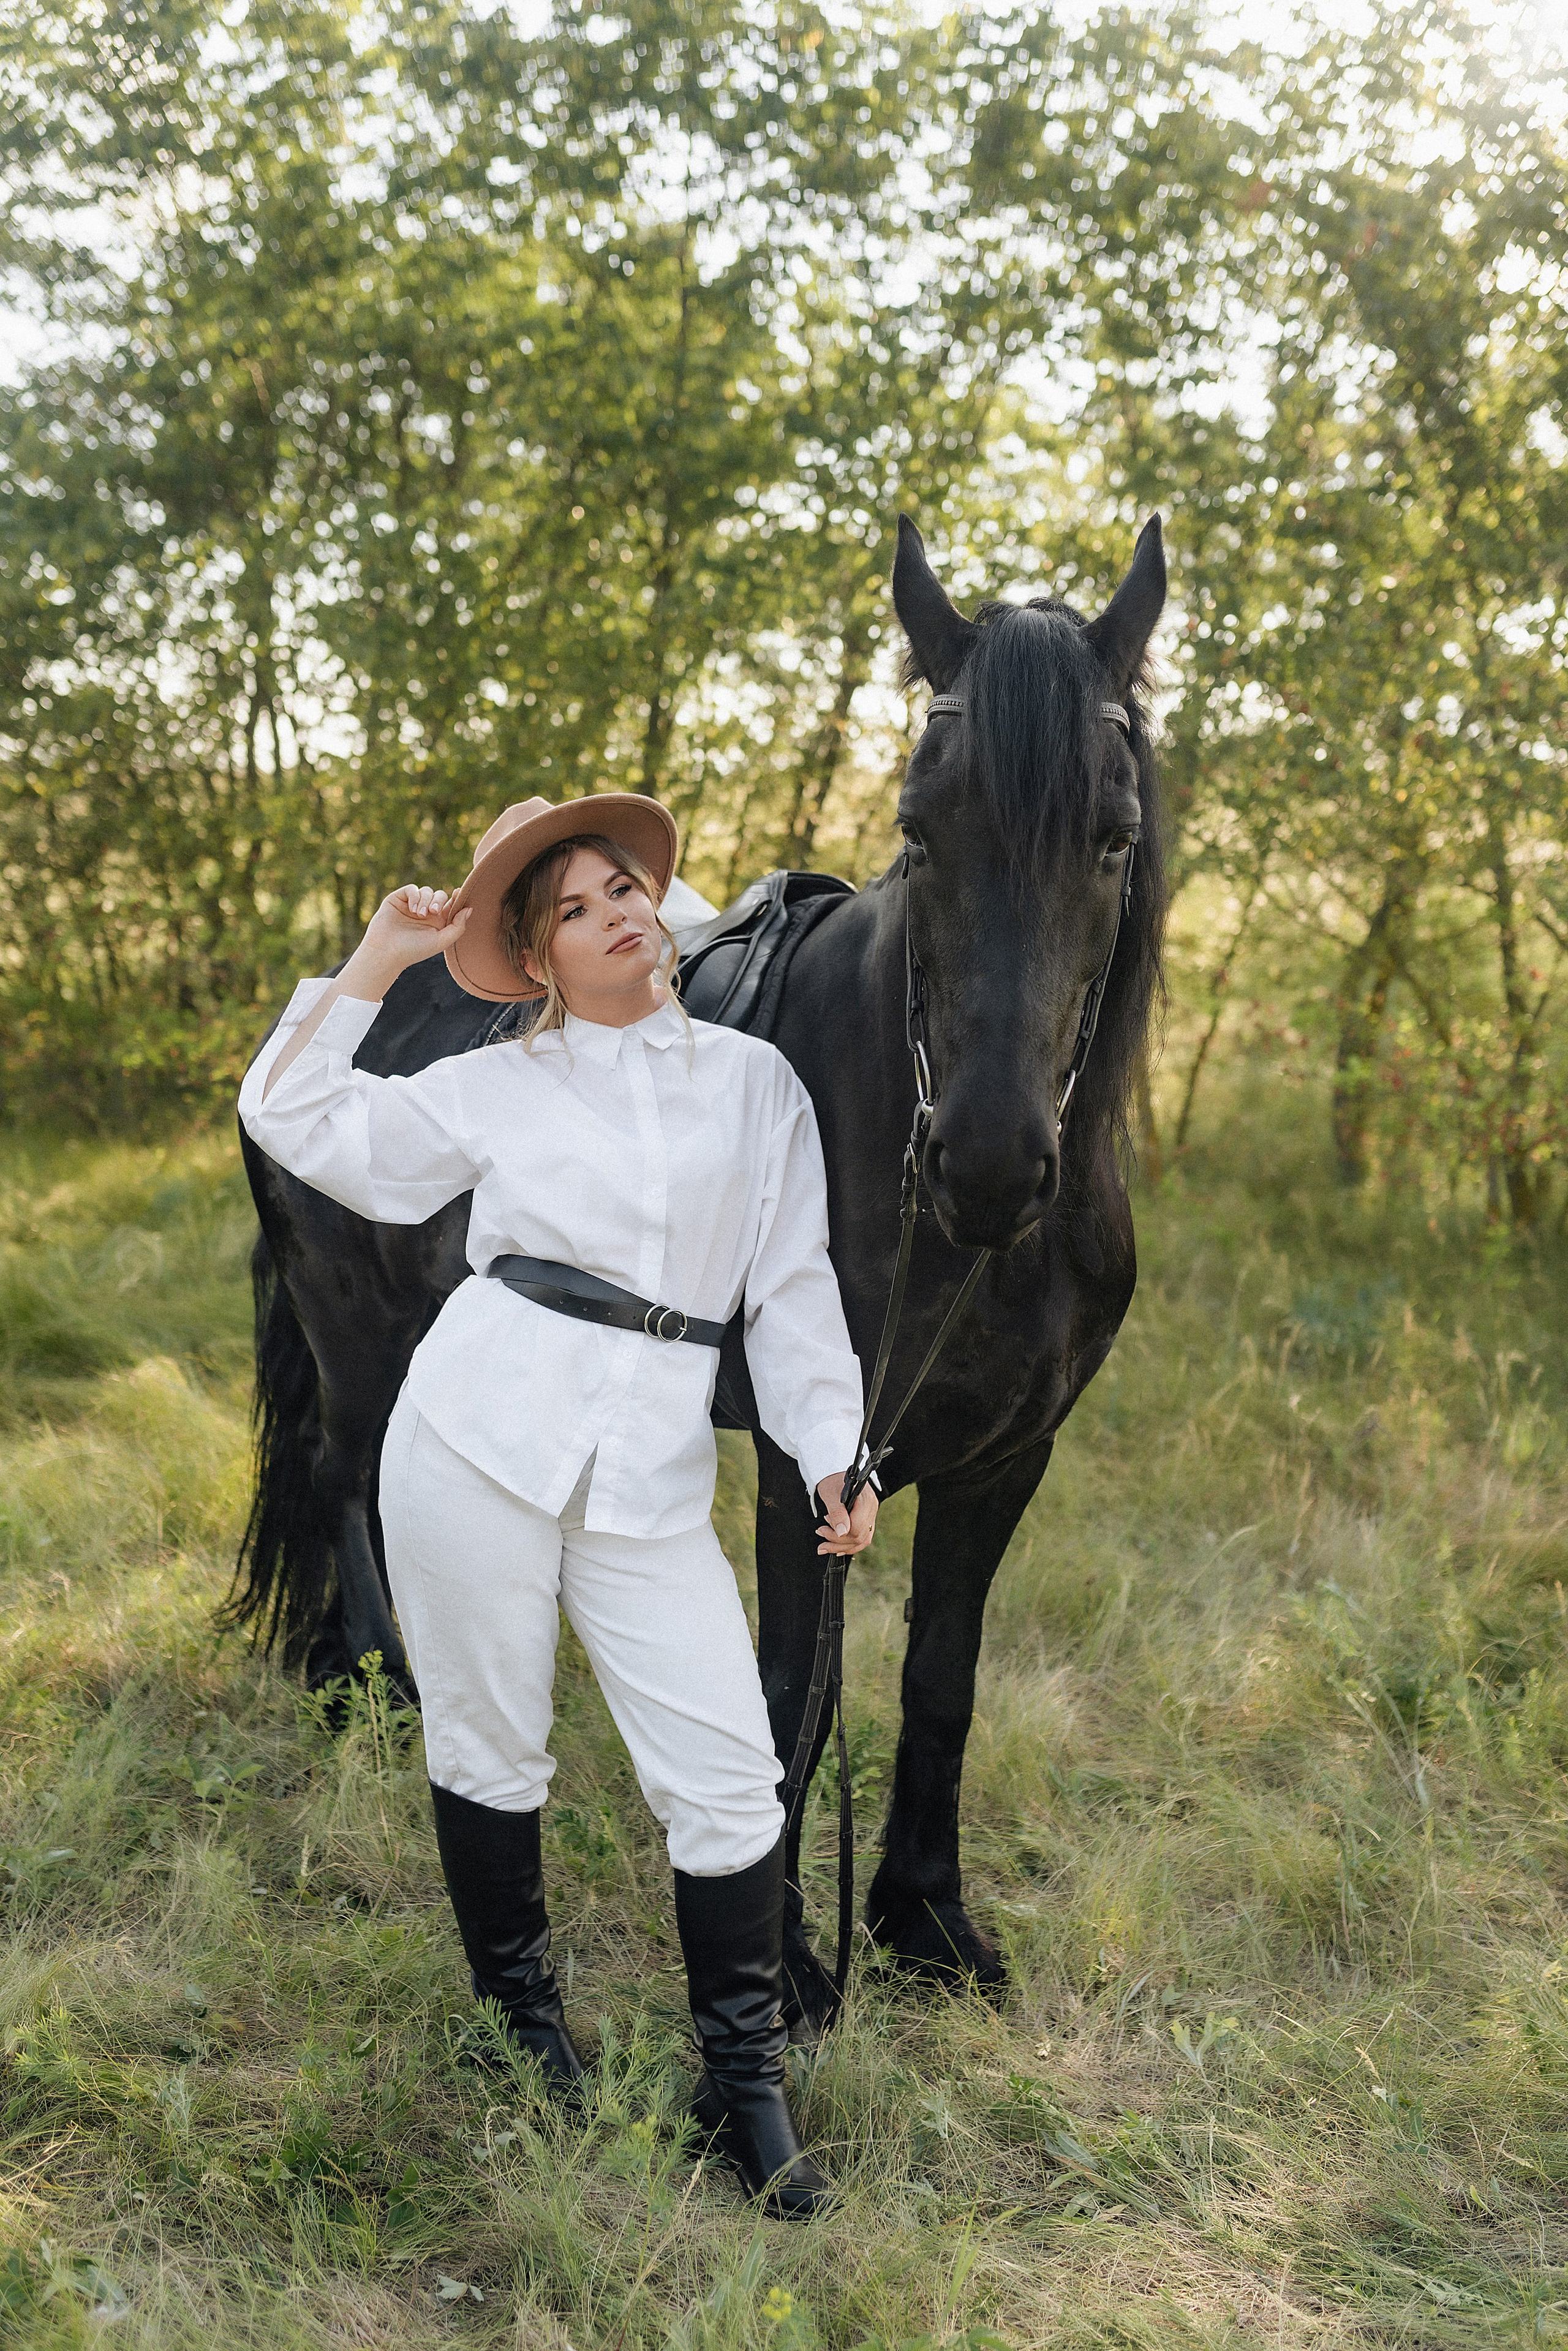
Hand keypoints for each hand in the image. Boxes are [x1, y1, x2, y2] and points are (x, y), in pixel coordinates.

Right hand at [342, 885, 471, 994]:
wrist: (387, 951)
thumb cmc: (414, 950)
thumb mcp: (441, 941)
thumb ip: (458, 927)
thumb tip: (470, 909)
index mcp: (438, 922)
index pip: (450, 905)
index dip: (456, 898)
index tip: (458, 893)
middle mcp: (426, 912)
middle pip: (440, 895)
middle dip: (439, 901)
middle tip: (433, 912)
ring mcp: (412, 905)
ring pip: (427, 891)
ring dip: (425, 900)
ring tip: (419, 915)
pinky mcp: (398, 899)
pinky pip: (412, 889)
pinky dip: (415, 896)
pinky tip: (412, 908)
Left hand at [816, 1474, 877, 1557]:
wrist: (835, 1472)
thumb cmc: (832, 1480)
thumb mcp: (830, 1494)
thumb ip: (837, 1513)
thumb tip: (842, 1533)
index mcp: (865, 1501)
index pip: (856, 1529)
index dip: (838, 1535)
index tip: (822, 1529)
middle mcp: (872, 1508)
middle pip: (859, 1537)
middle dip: (837, 1543)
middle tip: (820, 1539)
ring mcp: (871, 1514)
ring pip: (862, 1540)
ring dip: (842, 1546)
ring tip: (825, 1546)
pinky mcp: (867, 1518)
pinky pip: (863, 1537)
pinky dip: (850, 1544)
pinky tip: (838, 1547)